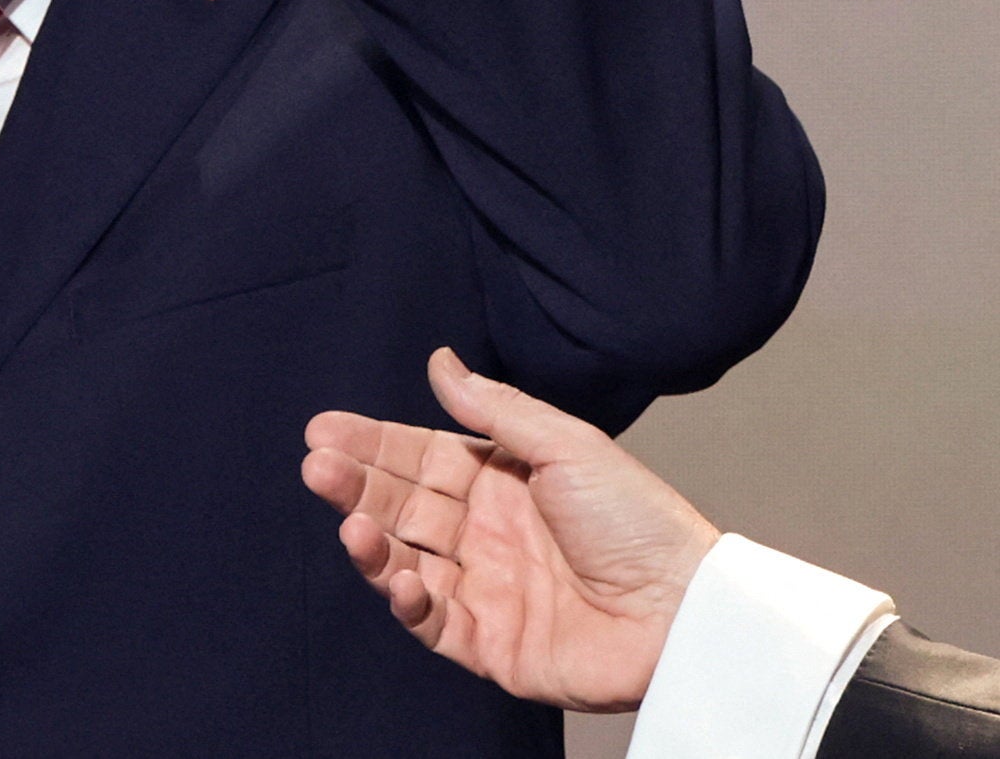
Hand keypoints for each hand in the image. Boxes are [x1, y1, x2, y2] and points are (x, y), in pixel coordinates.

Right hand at [301, 348, 720, 713]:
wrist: (689, 612)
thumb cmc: (642, 523)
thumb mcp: (569, 446)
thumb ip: (496, 409)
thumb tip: (441, 362)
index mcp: (502, 483)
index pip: (420, 457)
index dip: (372, 444)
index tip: (325, 430)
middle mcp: (485, 534)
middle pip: (402, 506)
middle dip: (356, 485)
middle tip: (318, 467)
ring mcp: (485, 590)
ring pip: (405, 562)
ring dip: (370, 543)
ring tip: (349, 526)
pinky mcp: (490, 645)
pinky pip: (433, 623)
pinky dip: (407, 601)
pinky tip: (399, 577)